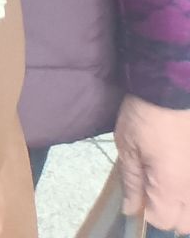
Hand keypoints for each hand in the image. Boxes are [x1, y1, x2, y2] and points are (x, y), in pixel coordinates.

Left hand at [118, 95, 189, 229]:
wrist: (171, 89)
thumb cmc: (144, 116)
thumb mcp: (128, 148)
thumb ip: (132, 182)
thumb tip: (131, 209)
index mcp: (172, 187)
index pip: (163, 220)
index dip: (147, 212)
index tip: (139, 196)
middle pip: (186, 222)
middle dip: (169, 214)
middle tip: (154, 192)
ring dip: (183, 205)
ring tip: (167, 184)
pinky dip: (188, 188)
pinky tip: (178, 172)